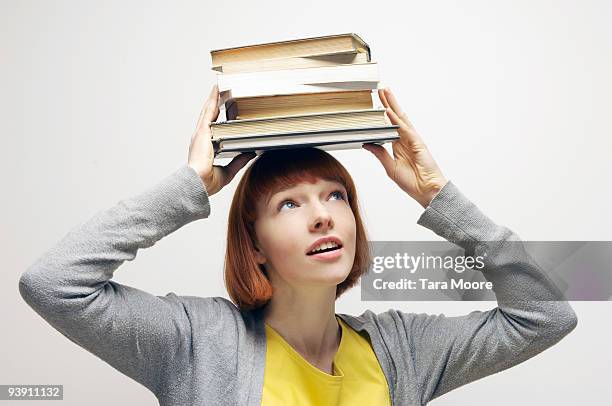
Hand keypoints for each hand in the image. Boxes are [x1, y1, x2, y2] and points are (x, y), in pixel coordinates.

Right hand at [188, 85, 255, 196]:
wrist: (198, 184)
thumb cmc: (206, 182)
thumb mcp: (228, 171)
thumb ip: (239, 161)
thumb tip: (251, 153)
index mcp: (205, 147)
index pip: (212, 128)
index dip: (216, 118)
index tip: (221, 109)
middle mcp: (201, 138)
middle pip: (209, 117)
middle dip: (214, 104)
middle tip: (221, 92)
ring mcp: (201, 134)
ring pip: (208, 111)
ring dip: (213, 99)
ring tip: (219, 87)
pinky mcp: (202, 132)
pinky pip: (208, 112)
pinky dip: (212, 100)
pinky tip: (216, 91)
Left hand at [363, 87, 448, 208]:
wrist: (426, 191)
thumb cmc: (412, 182)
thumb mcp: (390, 167)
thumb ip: (380, 154)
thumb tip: (367, 144)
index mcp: (399, 146)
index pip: (389, 125)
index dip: (383, 114)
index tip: (375, 104)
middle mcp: (406, 140)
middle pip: (396, 117)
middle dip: (388, 103)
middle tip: (380, 90)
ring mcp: (412, 140)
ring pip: (401, 118)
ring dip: (392, 105)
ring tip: (385, 92)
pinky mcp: (418, 143)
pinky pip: (405, 129)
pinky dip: (396, 120)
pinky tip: (389, 112)